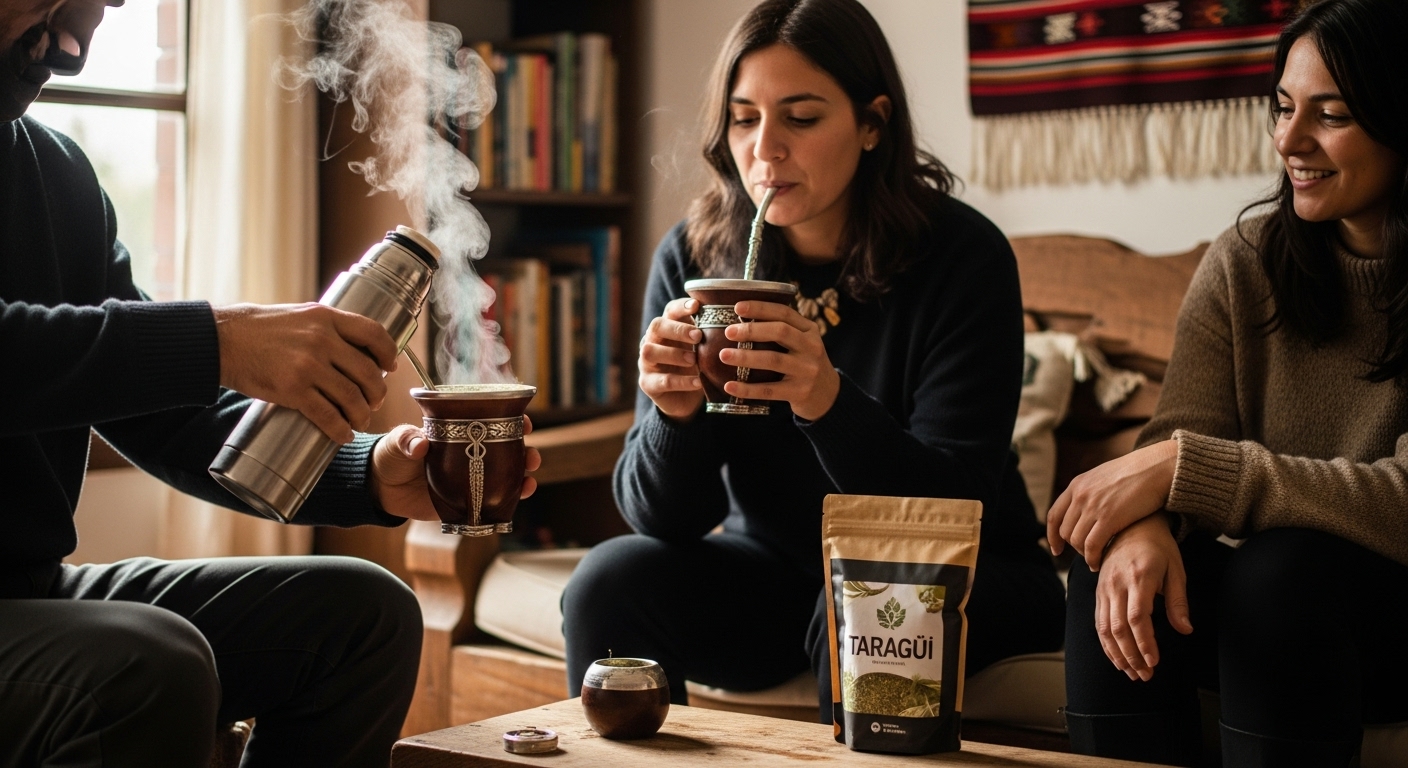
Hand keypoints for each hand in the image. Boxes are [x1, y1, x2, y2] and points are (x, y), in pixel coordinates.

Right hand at [213, 303, 399, 443]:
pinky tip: (343, 434)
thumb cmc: (261, 329)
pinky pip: (327, 415)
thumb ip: (328, 329)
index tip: (390, 366)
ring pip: (351, 397)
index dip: (388, 352)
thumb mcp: (301, 315)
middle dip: (376, 393)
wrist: (223, 340)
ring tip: (360, 420)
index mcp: (326, 318)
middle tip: (374, 402)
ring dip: (362, 415)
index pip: (373, 333)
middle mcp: (322, 340)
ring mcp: (308, 366)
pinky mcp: (292, 390)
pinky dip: (340, 429)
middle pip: (367, 372)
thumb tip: (357, 350)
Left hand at [370, 416, 542, 519]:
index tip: (524, 422)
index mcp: (459, 432)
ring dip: (523, 476)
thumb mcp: (397, 442)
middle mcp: (471, 453)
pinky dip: (509, 500)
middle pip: (508, 449)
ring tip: (530, 479)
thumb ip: (407, 440)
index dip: (512, 420)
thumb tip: (420, 445)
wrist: (381, 488)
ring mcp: (471, 477)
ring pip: (506, 475)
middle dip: (526, 451)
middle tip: (531, 456)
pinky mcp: (466, 499)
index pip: (491, 422)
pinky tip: (519, 497)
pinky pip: (493, 500)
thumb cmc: (391, 455)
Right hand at [638, 297, 704, 420]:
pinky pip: (662, 380)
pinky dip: (682, 381)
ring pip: (650, 351)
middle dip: (678, 329)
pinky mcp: (647, 383)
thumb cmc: (695, 365)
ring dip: (674, 354)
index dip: (681, 307)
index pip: (669, 310)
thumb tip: (732, 317)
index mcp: (667, 328)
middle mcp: (651, 341)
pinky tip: (698, 382)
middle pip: (656, 326)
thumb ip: (708, 333)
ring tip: (694, 359)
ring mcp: (646, 362)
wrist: (685, 398)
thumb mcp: (702, 348)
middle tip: (698, 336)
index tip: (696, 306)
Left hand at [721, 300, 838, 420]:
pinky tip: (729, 385)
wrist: (829, 395)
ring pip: (773, 360)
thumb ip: (783, 330)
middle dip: (752, 330)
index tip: (737, 307)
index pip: (785, 313)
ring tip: (724, 355)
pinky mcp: (800, 392)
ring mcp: (807, 371)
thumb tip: (740, 318)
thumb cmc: (805, 363)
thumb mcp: (803, 342)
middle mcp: (811, 347)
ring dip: (746, 357)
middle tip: (728, 332)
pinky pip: (769, 390)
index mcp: (809, 330)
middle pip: (780, 332)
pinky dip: (747, 388)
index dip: (760, 308)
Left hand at [1047, 439, 1177, 568]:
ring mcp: (1092, 506)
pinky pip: (1091, 545)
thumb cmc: (1136, 474)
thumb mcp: (1103, 477)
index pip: (1054, 515)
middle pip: (1065, 531)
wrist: (1156, 468)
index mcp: (1076, 485)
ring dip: (1084, 554)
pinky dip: (1092, 558)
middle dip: (1073, 547)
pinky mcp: (1108, 518)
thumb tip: (1084, 507)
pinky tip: (1098, 562)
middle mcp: (1080, 495)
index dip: (1053, 535)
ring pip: (1076, 540)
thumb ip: (1090, 491)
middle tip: (1086, 554)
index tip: (1057, 549)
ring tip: (1094, 560)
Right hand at [1093, 514, 1192, 680]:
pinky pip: (1099, 622)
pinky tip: (1117, 658)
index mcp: (1139, 577)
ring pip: (1105, 628)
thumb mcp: (1176, 570)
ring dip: (1118, 654)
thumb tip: (1185, 630)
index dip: (1144, 643)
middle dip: (1132, 656)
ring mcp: (1104, 588)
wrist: (1130, 525)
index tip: (1154, 662)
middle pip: (1119, 627)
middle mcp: (1117, 584)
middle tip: (1146, 675)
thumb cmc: (1158, 547)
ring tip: (1132, 673)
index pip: (1138, 617)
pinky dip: (1106, 643)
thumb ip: (1178, 601)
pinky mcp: (1098, 591)